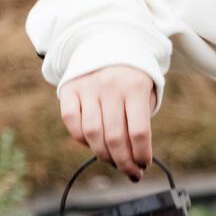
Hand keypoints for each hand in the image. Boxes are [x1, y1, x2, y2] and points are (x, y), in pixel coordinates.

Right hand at [59, 66, 155, 181]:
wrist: (109, 42)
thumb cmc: (133, 78)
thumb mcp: (146, 92)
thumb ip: (140, 121)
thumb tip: (133, 158)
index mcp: (136, 87)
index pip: (138, 131)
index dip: (141, 154)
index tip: (144, 165)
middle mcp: (111, 87)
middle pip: (114, 137)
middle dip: (124, 162)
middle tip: (131, 173)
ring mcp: (88, 87)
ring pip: (92, 133)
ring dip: (103, 155)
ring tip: (114, 162)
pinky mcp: (69, 89)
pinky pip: (71, 122)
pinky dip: (81, 139)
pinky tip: (92, 144)